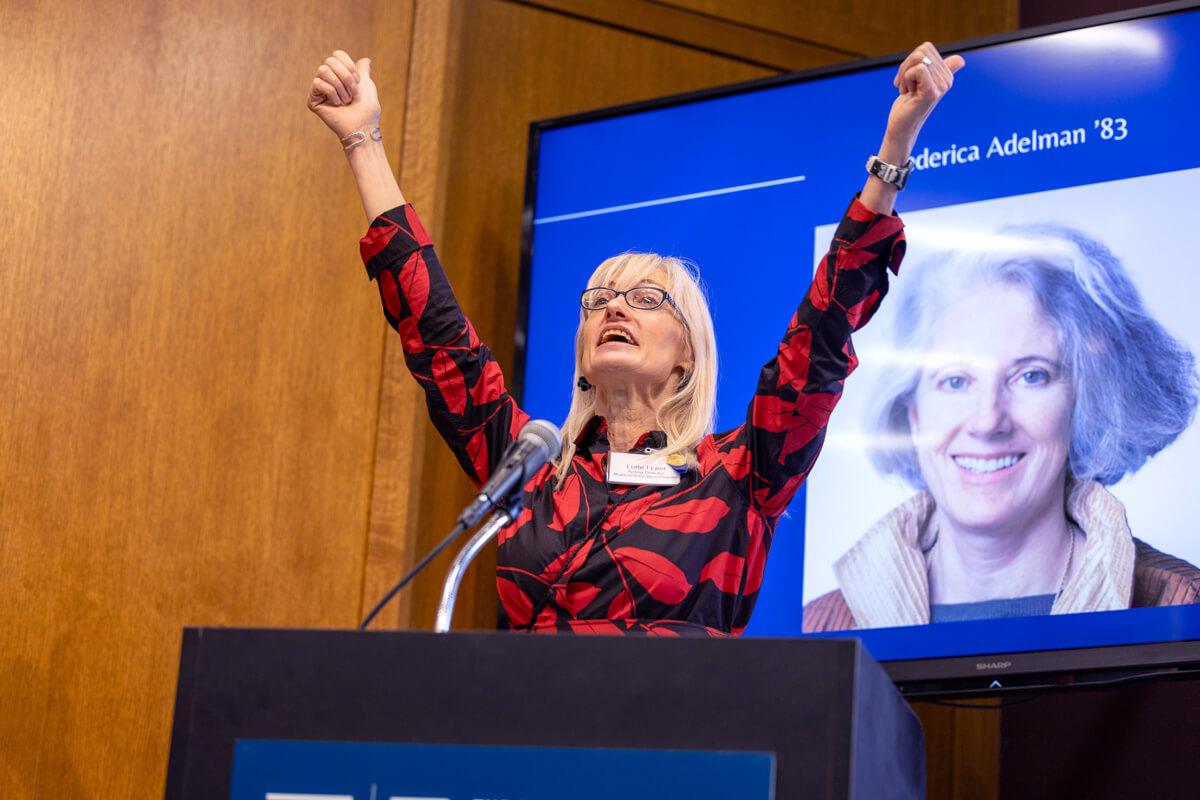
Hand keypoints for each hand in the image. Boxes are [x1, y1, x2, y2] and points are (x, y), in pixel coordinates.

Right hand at [307, 50, 380, 139]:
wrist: (362, 126)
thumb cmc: (367, 108)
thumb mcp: (367, 85)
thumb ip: (363, 71)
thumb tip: (365, 59)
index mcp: (340, 75)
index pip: (337, 55)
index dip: (349, 65)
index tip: (358, 81)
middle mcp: (328, 80)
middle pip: (330, 61)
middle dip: (346, 77)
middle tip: (352, 93)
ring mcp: (319, 90)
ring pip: (323, 70)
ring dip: (339, 86)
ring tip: (345, 101)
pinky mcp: (312, 100)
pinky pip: (317, 83)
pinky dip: (331, 93)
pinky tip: (337, 105)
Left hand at [881, 43, 964, 157]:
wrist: (901, 128)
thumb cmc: (908, 106)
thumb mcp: (921, 83)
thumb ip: (937, 70)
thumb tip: (961, 61)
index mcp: (946, 74)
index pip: (926, 47)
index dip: (911, 60)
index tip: (908, 78)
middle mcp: (947, 79)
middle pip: (921, 51)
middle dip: (905, 67)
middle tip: (905, 85)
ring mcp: (941, 86)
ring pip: (918, 58)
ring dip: (904, 73)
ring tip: (906, 89)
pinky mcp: (932, 92)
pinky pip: (918, 69)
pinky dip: (905, 78)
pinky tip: (907, 93)